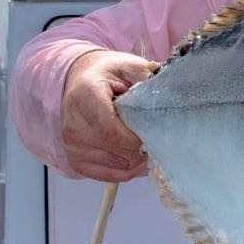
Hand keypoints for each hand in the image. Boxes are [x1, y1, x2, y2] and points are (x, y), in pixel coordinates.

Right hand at [59, 50, 155, 181]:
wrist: (81, 81)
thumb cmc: (110, 75)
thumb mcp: (131, 67)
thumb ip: (149, 81)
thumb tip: (171, 100)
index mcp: (85, 96)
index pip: (113, 132)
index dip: (139, 138)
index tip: (157, 131)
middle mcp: (73, 124)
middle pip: (118, 151)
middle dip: (144, 147)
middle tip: (157, 134)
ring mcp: (72, 146)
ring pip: (119, 166)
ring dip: (139, 158)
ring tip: (145, 140)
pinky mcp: (76, 161)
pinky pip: (111, 175)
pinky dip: (130, 169)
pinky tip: (137, 154)